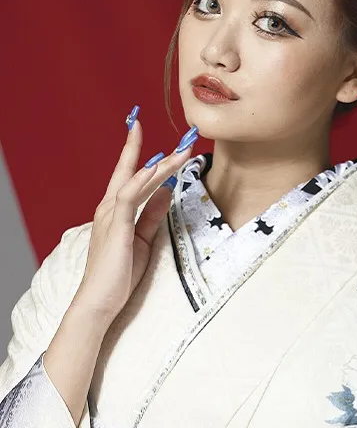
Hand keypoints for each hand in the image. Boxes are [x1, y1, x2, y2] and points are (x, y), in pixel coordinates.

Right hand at [73, 118, 196, 323]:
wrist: (100, 300)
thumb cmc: (119, 274)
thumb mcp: (144, 240)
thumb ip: (153, 215)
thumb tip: (167, 191)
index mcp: (115, 210)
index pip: (127, 173)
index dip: (136, 150)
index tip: (143, 127)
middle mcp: (109, 207)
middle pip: (134, 171)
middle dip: (157, 152)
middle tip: (184, 137)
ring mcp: (111, 215)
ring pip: (137, 180)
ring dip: (162, 164)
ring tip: (183, 150)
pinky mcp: (116, 226)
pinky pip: (129, 197)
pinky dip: (142, 181)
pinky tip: (157, 170)